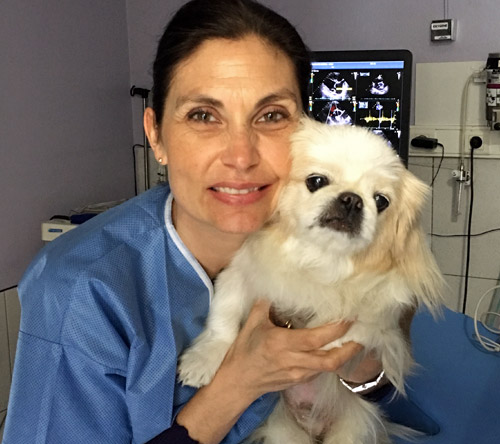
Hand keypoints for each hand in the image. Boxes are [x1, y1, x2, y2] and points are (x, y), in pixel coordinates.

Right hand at [213, 300, 363, 401]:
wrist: (237, 382)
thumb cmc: (244, 351)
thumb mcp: (252, 323)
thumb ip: (266, 303)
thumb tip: (275, 285)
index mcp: (282, 344)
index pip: (317, 338)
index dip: (336, 329)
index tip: (349, 317)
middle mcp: (294, 361)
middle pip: (331, 359)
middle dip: (350, 346)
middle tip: (362, 332)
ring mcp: (298, 374)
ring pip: (329, 367)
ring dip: (344, 354)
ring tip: (354, 340)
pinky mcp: (299, 381)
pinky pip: (320, 371)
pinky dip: (330, 360)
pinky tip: (334, 350)